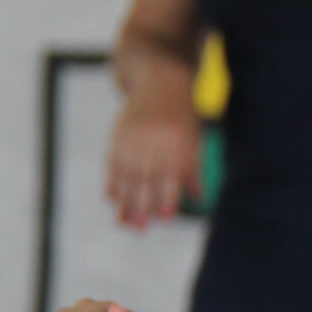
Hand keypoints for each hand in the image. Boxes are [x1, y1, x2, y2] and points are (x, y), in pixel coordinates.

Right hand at [107, 101, 203, 227]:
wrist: (161, 82)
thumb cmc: (184, 118)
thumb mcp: (194, 139)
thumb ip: (193, 169)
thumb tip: (200, 200)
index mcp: (176, 141)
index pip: (170, 173)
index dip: (167, 196)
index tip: (165, 218)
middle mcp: (153, 139)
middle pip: (144, 177)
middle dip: (141, 204)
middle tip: (139, 229)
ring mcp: (133, 137)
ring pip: (126, 173)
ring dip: (123, 200)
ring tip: (123, 223)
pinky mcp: (119, 135)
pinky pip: (113, 161)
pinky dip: (112, 181)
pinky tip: (111, 200)